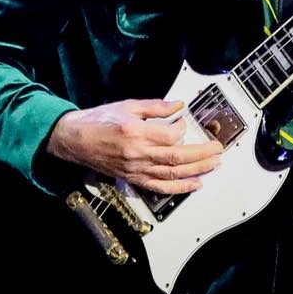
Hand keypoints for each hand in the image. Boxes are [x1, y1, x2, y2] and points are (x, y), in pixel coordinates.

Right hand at [45, 99, 223, 193]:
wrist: (75, 139)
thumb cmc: (97, 121)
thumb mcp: (126, 105)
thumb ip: (154, 107)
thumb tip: (178, 106)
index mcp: (135, 132)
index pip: (170, 135)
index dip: (183, 129)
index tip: (186, 122)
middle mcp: (137, 153)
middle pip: (177, 157)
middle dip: (202, 154)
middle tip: (217, 150)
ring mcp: (135, 169)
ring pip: (172, 174)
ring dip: (197, 171)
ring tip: (213, 166)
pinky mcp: (133, 178)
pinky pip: (160, 187)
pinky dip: (179, 188)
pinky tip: (194, 184)